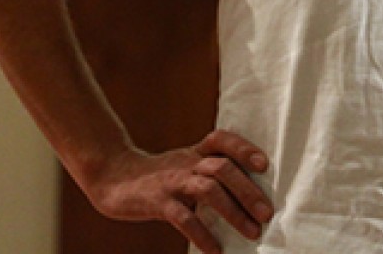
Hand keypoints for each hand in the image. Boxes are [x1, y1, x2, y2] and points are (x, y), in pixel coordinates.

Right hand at [82, 128, 272, 252]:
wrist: (115, 179)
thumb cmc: (160, 176)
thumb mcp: (185, 165)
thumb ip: (210, 173)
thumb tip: (249, 196)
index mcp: (196, 152)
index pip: (222, 140)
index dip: (244, 148)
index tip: (264, 165)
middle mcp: (187, 163)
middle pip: (223, 168)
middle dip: (248, 190)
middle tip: (267, 213)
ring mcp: (173, 181)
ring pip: (208, 189)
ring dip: (234, 211)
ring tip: (252, 231)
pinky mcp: (158, 202)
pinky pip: (183, 217)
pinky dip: (202, 233)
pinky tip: (215, 250)